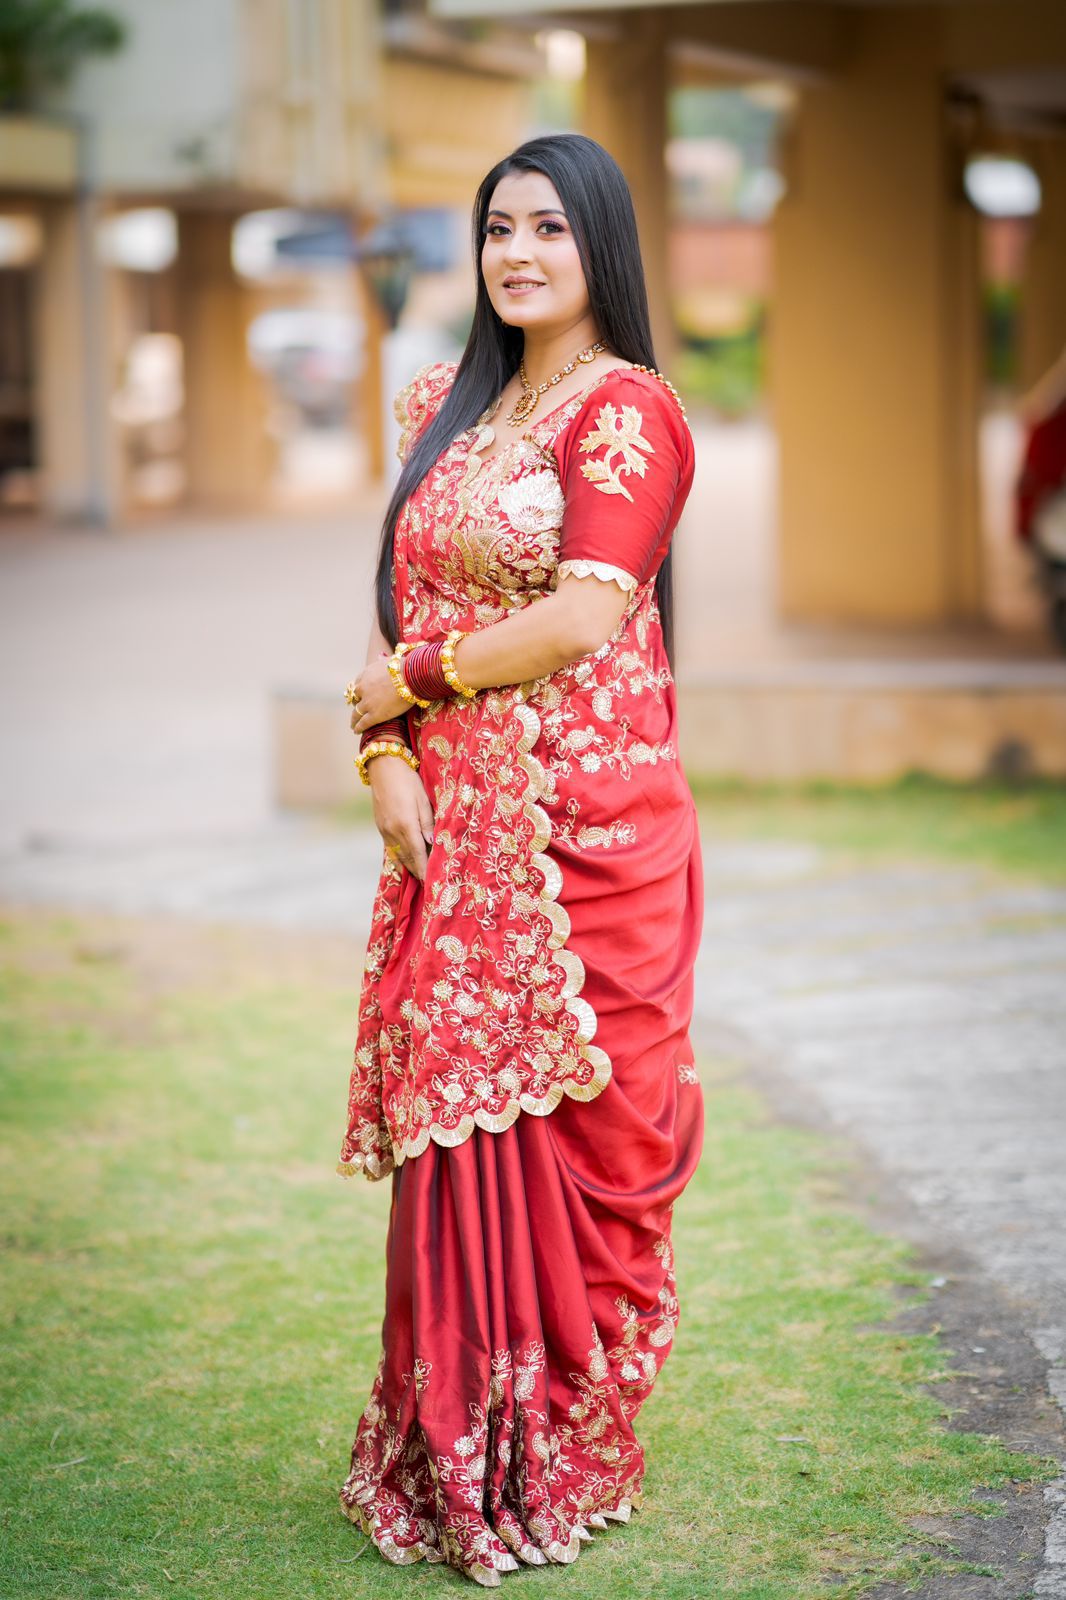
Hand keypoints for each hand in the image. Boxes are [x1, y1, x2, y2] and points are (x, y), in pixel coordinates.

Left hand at [349, 652, 410, 735]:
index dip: (359, 690)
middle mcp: (363, 688)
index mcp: (366, 674)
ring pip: (356, 713)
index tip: (360, 695)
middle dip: (356, 704)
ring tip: (354, 725)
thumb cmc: (404, 667)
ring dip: (354, 719)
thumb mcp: (389, 660)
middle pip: (355, 698)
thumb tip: (381, 657)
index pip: (358, 683)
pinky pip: (363, 723)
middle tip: (356, 710)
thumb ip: (383, 662)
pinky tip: (356, 731)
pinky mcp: (374, 715)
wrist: (409, 677)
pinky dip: (358, 727)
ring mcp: (367, 703)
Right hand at [368, 752, 434, 881]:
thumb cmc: (408, 780)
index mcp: (406, 825)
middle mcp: (393, 831)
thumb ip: (427, 823)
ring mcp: (384, 830)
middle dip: (417, 872)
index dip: (424, 870)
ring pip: (397, 855)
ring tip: (418, 877)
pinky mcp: (379, 826)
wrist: (383, 767)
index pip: (417, 855)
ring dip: (408, 867)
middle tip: (428, 885)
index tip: (431, 883)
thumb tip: (431, 844)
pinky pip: (389, 848)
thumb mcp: (423, 799)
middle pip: (407, 858)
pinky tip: (403, 864)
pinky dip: (398, 858)